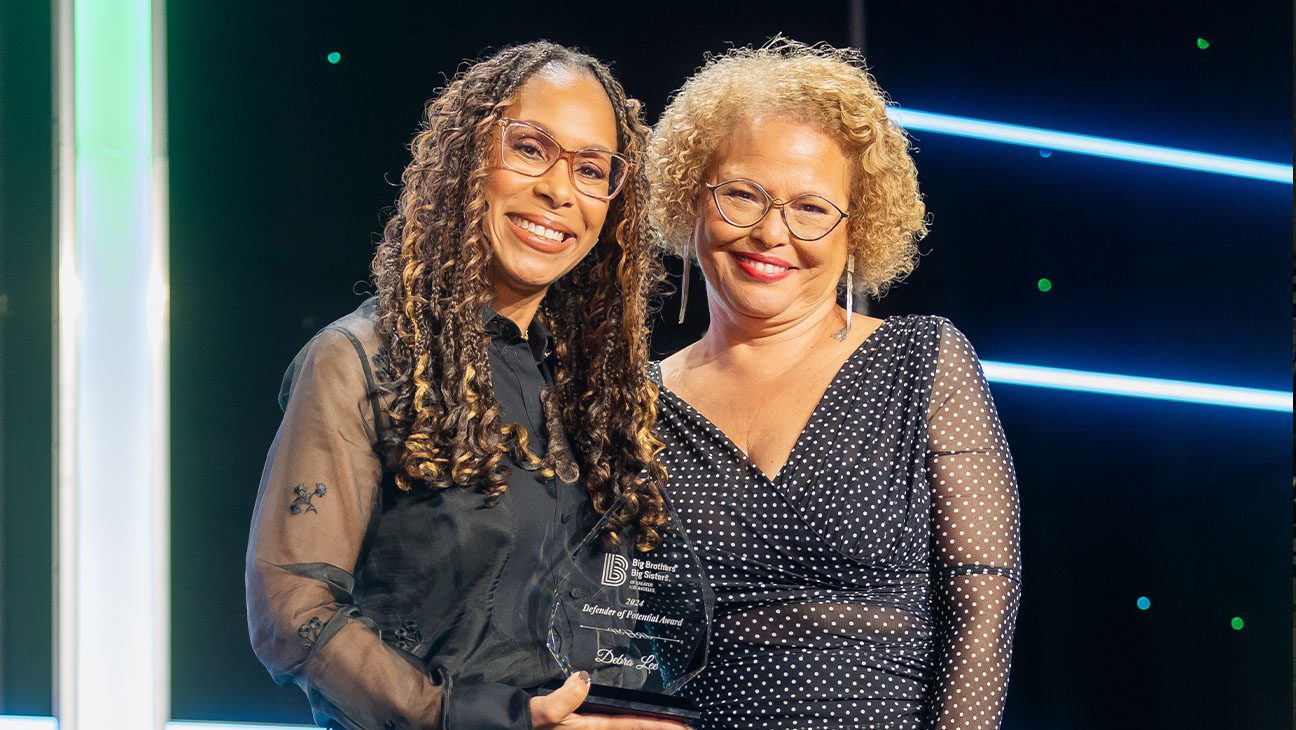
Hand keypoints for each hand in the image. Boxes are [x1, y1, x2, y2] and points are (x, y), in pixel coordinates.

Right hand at [529, 672, 692, 729]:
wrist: (517, 725)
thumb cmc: (532, 722)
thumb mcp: (547, 711)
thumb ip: (566, 697)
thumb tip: (584, 678)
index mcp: (594, 726)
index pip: (635, 724)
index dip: (661, 725)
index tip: (684, 725)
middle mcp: (597, 728)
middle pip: (636, 725)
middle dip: (661, 726)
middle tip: (687, 724)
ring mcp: (591, 725)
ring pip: (626, 723)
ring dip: (646, 723)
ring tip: (670, 721)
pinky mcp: (584, 721)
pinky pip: (614, 720)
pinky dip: (630, 718)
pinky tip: (634, 713)